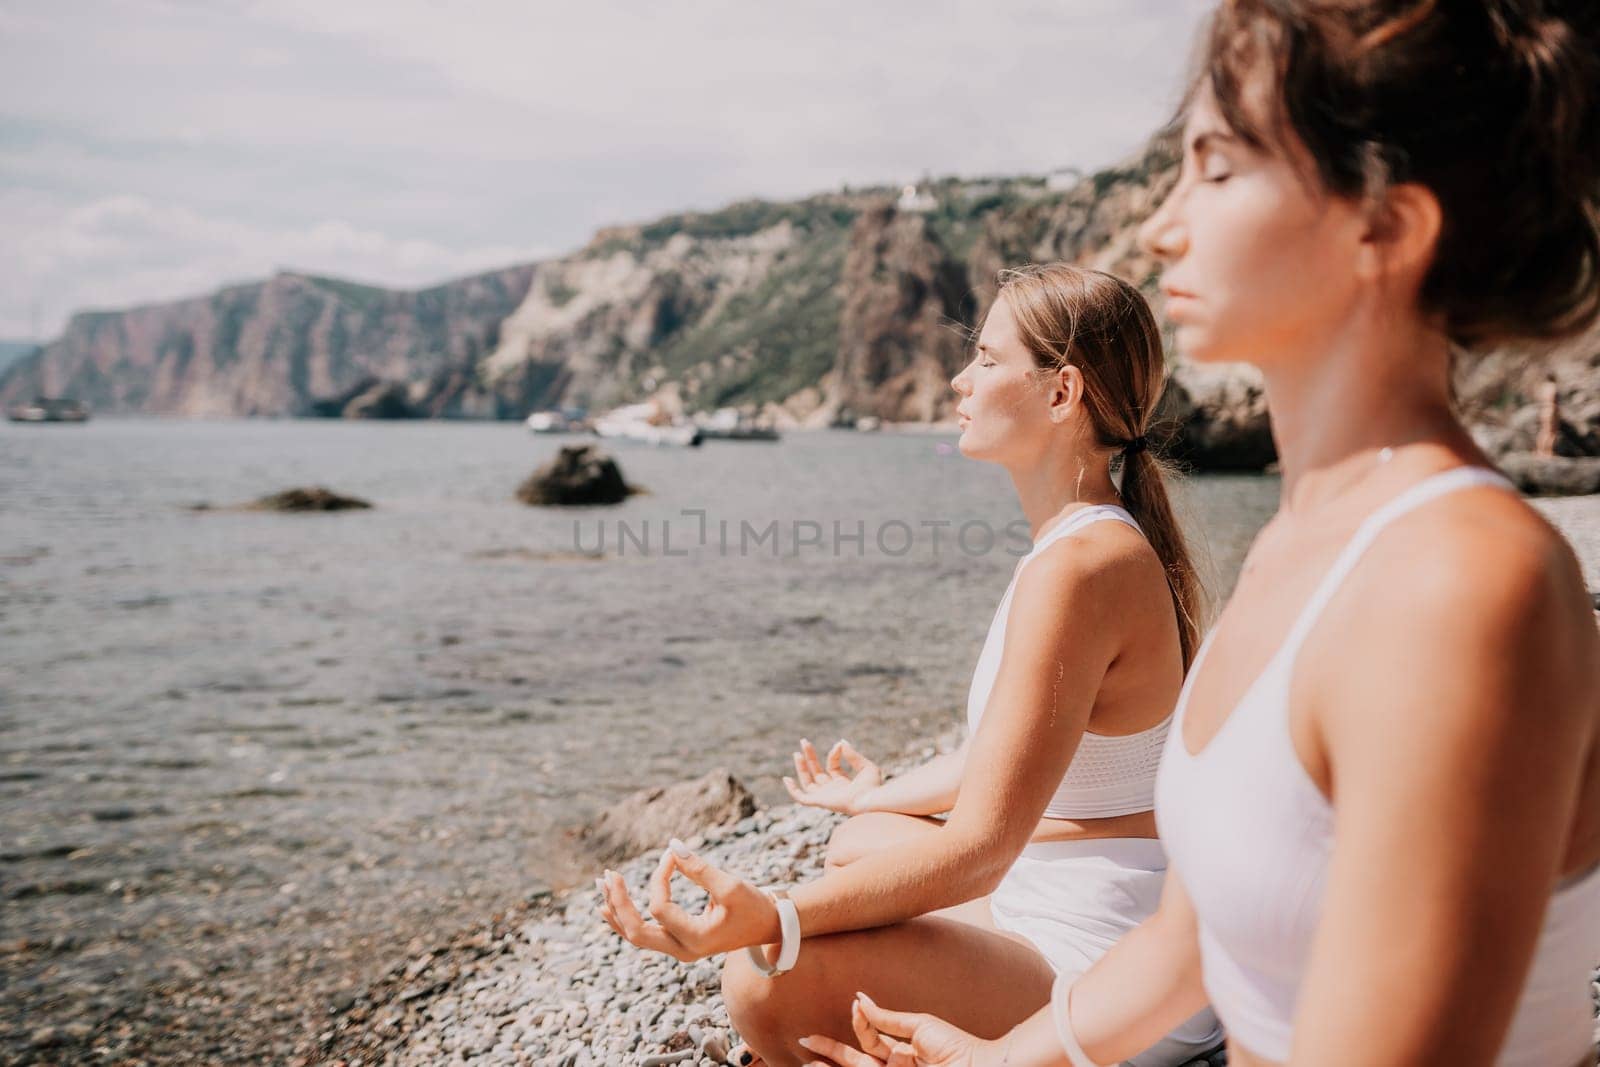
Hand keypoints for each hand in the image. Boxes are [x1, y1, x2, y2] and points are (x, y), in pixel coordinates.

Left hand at [597, 839, 778, 961]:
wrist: (768, 927)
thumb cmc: (753, 906)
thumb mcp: (731, 886)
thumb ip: (699, 868)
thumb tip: (672, 847)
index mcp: (695, 940)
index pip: (660, 907)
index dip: (659, 878)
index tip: (672, 856)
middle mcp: (682, 950)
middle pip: (636, 932)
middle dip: (619, 903)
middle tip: (608, 876)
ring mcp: (678, 949)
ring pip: (635, 935)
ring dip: (617, 910)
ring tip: (602, 885)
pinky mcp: (678, 942)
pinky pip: (644, 933)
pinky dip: (626, 918)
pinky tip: (609, 905)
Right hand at [783, 738, 882, 814]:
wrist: (869, 800)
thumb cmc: (873, 787)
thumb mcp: (866, 766)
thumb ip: (853, 754)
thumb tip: (841, 742)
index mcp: (844, 784)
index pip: (832, 766)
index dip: (833, 753)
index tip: (839, 745)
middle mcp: (833, 791)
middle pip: (817, 772)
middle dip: (810, 757)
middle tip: (804, 741)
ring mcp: (826, 797)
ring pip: (808, 783)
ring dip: (801, 768)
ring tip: (796, 753)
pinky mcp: (820, 801)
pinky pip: (802, 798)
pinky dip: (792, 790)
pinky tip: (786, 778)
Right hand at [797, 991, 1000, 1066]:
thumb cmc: (957, 1048)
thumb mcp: (919, 1026)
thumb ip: (886, 1019)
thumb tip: (860, 1000)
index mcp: (903, 1052)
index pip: (871, 1040)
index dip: (860, 1023)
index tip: (853, 1006)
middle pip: (856, 1061)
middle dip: (830, 1053)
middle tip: (804, 1043)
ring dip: (836, 1063)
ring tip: (814, 1062)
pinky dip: (875, 1066)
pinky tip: (878, 1061)